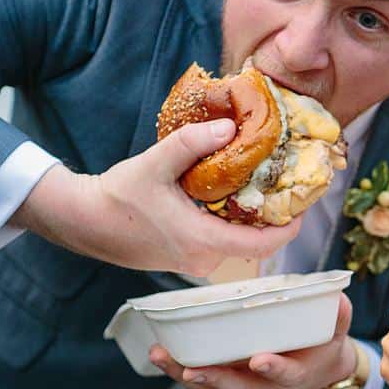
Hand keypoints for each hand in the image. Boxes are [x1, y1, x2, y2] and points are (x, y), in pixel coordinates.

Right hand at [14, 119, 300, 275]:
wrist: (84, 221)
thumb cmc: (117, 196)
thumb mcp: (155, 163)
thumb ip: (192, 144)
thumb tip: (230, 126)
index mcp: (201, 241)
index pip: (261, 244)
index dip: (289, 226)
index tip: (304, 204)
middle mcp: (202, 260)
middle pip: (254, 242)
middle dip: (273, 215)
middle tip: (286, 184)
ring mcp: (194, 262)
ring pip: (237, 242)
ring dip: (251, 217)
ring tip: (263, 183)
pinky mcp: (185, 257)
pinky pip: (220, 242)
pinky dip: (232, 221)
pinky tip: (232, 194)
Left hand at [149, 294, 356, 388]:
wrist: (317, 370)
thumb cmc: (323, 346)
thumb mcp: (337, 331)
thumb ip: (337, 317)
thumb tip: (336, 300)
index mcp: (297, 375)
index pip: (286, 376)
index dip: (274, 369)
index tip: (259, 360)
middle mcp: (268, 388)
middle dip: (215, 380)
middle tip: (192, 369)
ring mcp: (245, 387)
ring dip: (186, 376)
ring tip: (162, 357)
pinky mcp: (229, 382)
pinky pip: (204, 382)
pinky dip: (181, 370)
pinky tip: (162, 355)